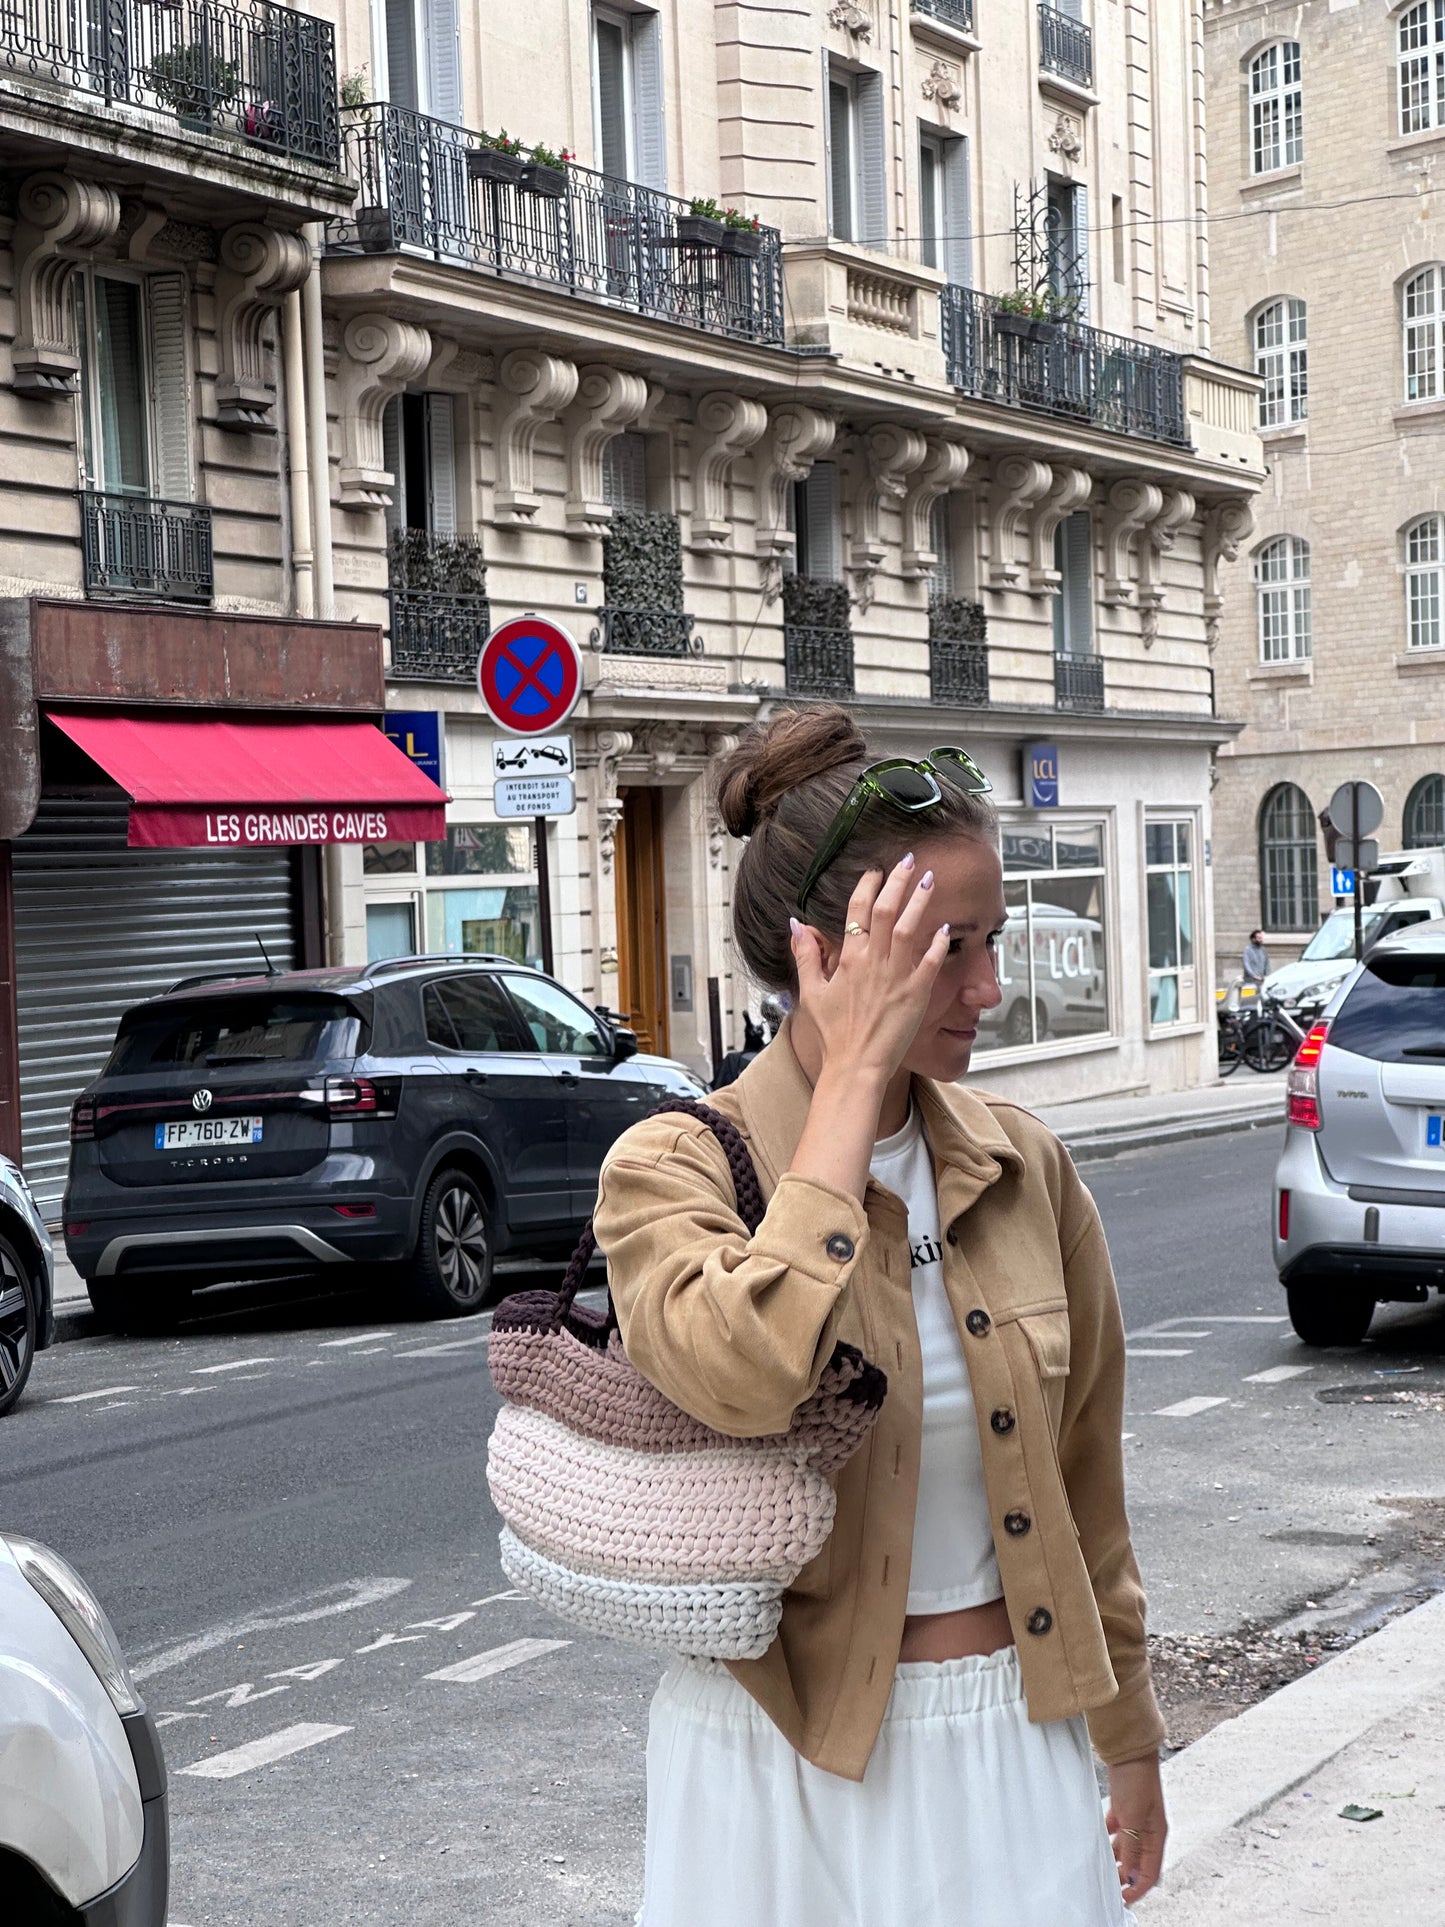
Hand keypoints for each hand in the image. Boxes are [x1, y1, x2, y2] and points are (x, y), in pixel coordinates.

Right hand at [790, 856, 949, 1087]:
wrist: (856, 1066)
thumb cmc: (834, 1034)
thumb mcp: (812, 992)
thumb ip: (806, 955)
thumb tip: (796, 925)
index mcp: (848, 959)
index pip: (857, 910)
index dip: (867, 885)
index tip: (875, 870)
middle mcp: (873, 962)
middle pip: (886, 910)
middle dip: (897, 881)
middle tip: (908, 861)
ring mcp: (897, 977)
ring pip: (910, 928)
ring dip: (920, 902)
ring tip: (929, 881)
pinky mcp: (917, 994)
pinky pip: (931, 962)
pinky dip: (938, 944)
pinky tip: (946, 929)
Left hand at [1105, 1753, 1166, 1905]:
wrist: (1128, 1748)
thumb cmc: (1136, 1779)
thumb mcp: (1132, 1817)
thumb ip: (1132, 1848)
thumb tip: (1131, 1876)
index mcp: (1157, 1836)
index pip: (1150, 1873)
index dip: (1137, 1888)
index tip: (1123, 1900)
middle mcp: (1148, 1830)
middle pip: (1138, 1862)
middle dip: (1125, 1877)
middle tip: (1108, 1887)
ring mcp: (1136, 1818)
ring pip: (1126, 1848)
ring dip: (1115, 1859)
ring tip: (1101, 1868)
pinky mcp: (1124, 1808)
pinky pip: (1117, 1831)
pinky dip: (1108, 1839)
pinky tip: (1098, 1843)